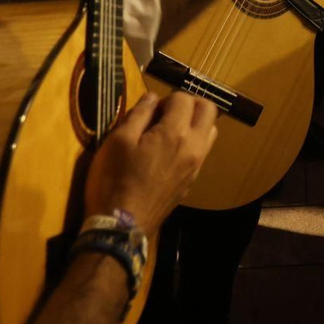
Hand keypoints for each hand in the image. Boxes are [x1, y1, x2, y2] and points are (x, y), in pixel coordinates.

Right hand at [83, 92, 218, 229]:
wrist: (121, 227)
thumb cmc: (114, 180)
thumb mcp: (118, 141)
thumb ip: (138, 114)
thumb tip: (152, 97)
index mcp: (175, 134)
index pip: (184, 99)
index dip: (166, 97)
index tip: (150, 110)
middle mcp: (194, 147)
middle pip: (209, 110)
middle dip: (189, 104)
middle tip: (165, 112)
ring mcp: (196, 166)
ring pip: (210, 131)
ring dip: (195, 123)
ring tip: (169, 130)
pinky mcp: (192, 181)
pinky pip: (202, 151)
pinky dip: (192, 141)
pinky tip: (168, 151)